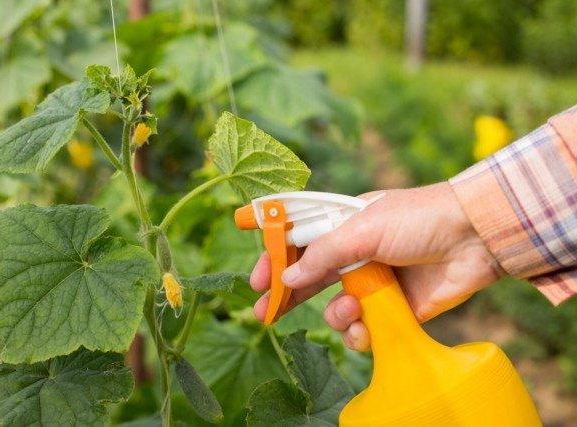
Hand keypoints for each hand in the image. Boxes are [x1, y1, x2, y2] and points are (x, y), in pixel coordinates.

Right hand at [250, 182, 503, 350]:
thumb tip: (287, 279)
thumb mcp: (364, 227)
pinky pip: (365, 329)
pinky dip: (361, 332)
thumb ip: (323, 254)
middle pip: (311, 279)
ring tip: (353, 308)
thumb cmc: (418, 219)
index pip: (300, 244)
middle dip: (287, 296)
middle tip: (264, 313)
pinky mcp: (394, 309)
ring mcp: (375, 283)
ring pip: (336, 308)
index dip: (276, 261)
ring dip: (337, 313)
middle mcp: (356, 255)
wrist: (475, 238)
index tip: (256, 280)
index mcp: (345, 226)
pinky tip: (367, 326)